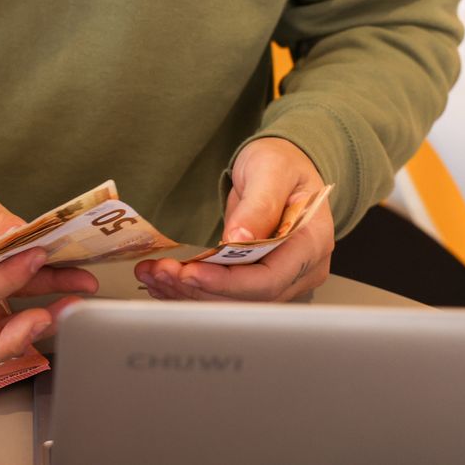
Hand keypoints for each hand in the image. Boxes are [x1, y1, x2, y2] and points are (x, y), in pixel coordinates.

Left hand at [135, 137, 333, 300]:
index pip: (269, 280)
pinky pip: (226, 293)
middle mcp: (301, 270)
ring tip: (154, 275)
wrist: (283, 166)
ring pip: (232, 300)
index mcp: (310, 244)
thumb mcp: (271, 171)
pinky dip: (193, 288)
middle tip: (160, 272)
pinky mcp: (258, 279)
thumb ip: (259, 206)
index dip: (227, 282)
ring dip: (189, 291)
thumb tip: (240, 240)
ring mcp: (281, 278)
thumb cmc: (283, 164)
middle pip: (248, 297)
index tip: (190, 273)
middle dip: (199, 287)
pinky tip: (165, 281)